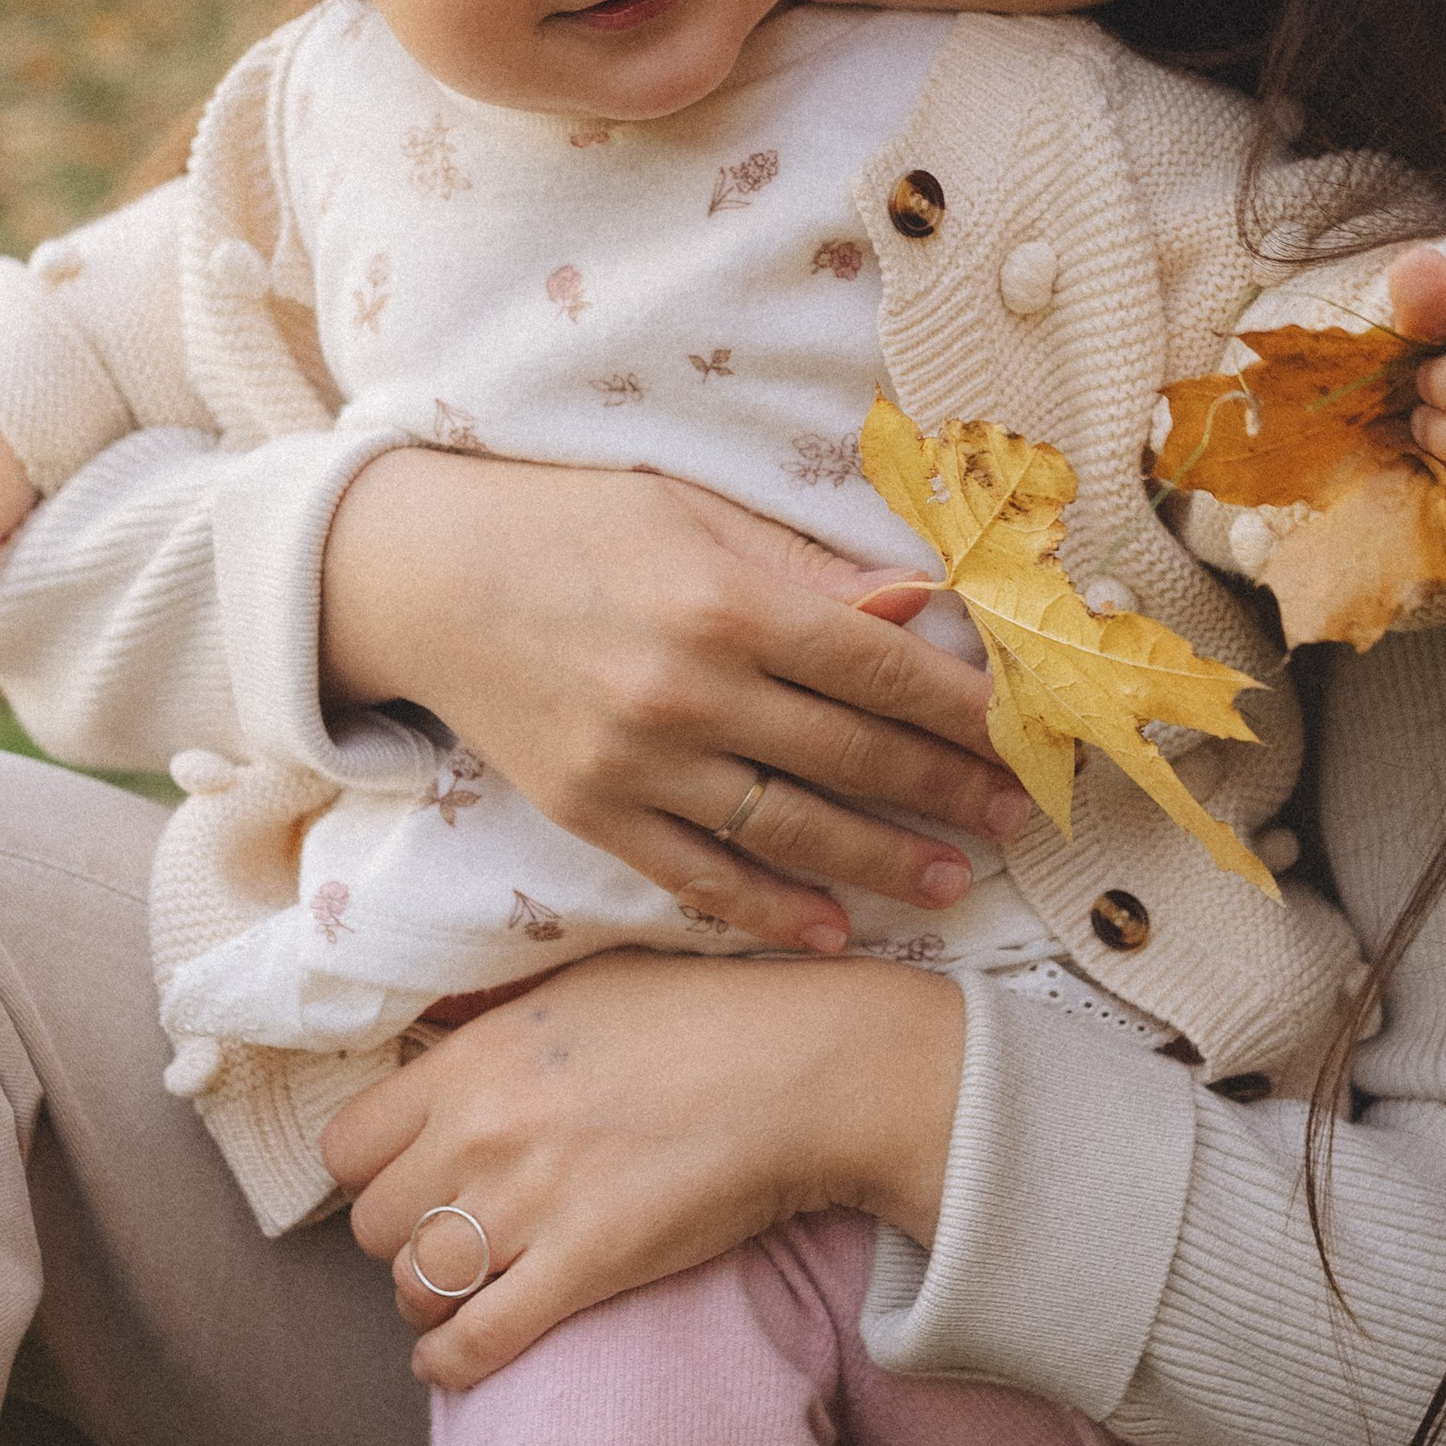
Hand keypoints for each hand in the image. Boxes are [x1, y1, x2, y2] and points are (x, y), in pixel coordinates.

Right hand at [319, 450, 1030, 955]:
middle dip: (945, 789)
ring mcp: (637, 763)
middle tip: (1014, 816)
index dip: (960, 708)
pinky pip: (698, 877)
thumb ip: (807, 568)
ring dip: (882, 862)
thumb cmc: (572, 527)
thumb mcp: (694, 515)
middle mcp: (687, 690)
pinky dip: (770, 910)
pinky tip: (833, 930)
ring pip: (789, 829)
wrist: (425, 580)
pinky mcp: (592, 815)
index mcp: (725, 601)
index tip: (1020, 735)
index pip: (877, 667)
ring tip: (952, 882)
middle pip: (849, 755)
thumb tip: (922, 600)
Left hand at [322, 949, 964, 1387]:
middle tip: (448, 1234)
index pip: (347, 1146)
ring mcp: (532, 1202)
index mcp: (474, 1059)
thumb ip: (493, 1021)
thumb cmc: (704, 1016)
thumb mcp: (577, 985)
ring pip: (418, 1287)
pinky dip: (452, 1360)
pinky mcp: (588, 1265)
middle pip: (376, 1226)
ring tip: (462, 1291)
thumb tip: (433, 1036)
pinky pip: (478, 1341)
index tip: (406, 1179)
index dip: (372, 1173)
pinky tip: (453, 1357)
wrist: (806, 1066)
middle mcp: (483, 1131)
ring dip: (431, 1298)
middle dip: (404, 1238)